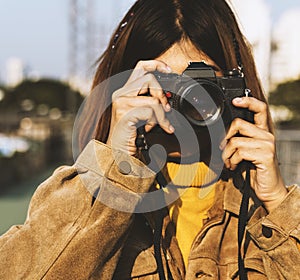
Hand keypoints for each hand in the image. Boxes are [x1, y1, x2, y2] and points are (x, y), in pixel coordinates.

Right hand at [107, 60, 174, 155]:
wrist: (118, 151)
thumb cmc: (130, 134)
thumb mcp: (142, 114)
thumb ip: (149, 102)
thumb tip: (166, 99)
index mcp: (125, 91)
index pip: (141, 67)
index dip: (156, 64)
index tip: (169, 70)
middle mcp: (120, 93)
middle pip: (148, 78)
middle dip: (161, 93)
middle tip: (166, 108)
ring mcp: (121, 102)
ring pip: (153, 98)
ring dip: (161, 114)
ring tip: (161, 124)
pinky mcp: (125, 112)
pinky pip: (150, 112)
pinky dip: (156, 122)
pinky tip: (149, 129)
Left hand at [220, 97, 287, 211]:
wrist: (268, 189)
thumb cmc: (254, 170)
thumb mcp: (245, 152)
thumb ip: (238, 140)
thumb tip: (221, 135)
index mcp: (262, 131)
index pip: (260, 109)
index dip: (247, 101)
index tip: (235, 100)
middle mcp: (267, 135)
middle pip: (239, 123)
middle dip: (225, 137)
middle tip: (223, 149)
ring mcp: (267, 145)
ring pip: (235, 140)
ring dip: (226, 154)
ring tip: (229, 162)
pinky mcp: (265, 155)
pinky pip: (239, 152)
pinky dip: (232, 161)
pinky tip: (234, 167)